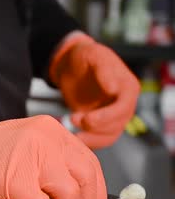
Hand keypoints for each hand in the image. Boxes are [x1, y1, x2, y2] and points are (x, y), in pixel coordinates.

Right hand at [0, 115, 105, 198]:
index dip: (96, 191)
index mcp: (50, 130)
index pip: (90, 161)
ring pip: (71, 195)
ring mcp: (31, 161)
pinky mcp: (17, 183)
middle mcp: (46, 140)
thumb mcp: (25, 145)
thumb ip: (52, 159)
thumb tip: (77, 190)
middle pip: (87, 178)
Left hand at [50, 32, 139, 148]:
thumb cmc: (84, 57)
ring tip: (71, 126)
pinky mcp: (101, 124)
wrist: (71, 66)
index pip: (124, 107)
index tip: (87, 119)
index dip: (107, 116)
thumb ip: (104, 70)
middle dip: (95, 126)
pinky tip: (73, 138)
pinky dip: (88, 142)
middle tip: (73, 118)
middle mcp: (125, 103)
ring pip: (109, 136)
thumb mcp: (93, 55)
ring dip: (90, 137)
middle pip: (117, 124)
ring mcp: (114, 115)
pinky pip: (100, 139)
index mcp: (128, 87)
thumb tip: (114, 89)